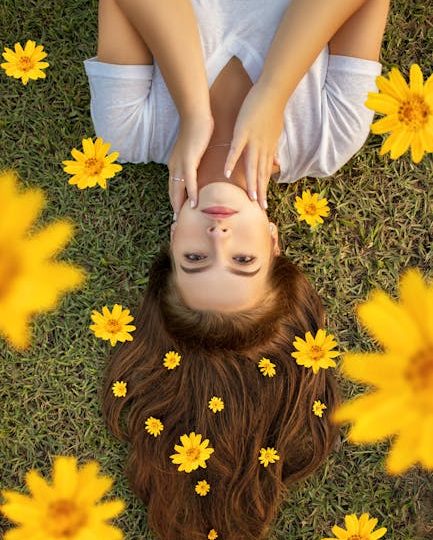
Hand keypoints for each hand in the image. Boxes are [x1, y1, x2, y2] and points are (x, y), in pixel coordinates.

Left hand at [168, 113, 213, 216]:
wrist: (196, 114)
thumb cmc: (198, 129)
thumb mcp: (195, 150)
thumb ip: (196, 161)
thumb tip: (202, 170)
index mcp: (175, 165)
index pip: (173, 187)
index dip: (175, 201)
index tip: (178, 214)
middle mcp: (174, 166)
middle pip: (173, 192)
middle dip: (175, 208)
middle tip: (178, 222)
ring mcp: (180, 164)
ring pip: (178, 190)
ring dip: (181, 205)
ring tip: (185, 218)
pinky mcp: (189, 160)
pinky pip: (189, 181)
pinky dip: (191, 193)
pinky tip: (195, 204)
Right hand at [224, 82, 283, 208]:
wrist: (273, 92)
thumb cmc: (272, 110)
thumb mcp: (275, 133)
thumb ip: (273, 150)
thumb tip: (277, 163)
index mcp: (267, 149)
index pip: (266, 173)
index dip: (265, 188)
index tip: (265, 203)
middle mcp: (262, 148)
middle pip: (261, 174)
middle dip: (261, 192)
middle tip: (261, 209)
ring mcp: (252, 141)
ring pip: (252, 166)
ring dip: (250, 183)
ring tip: (249, 199)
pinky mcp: (243, 132)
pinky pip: (236, 150)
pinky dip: (231, 161)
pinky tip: (226, 173)